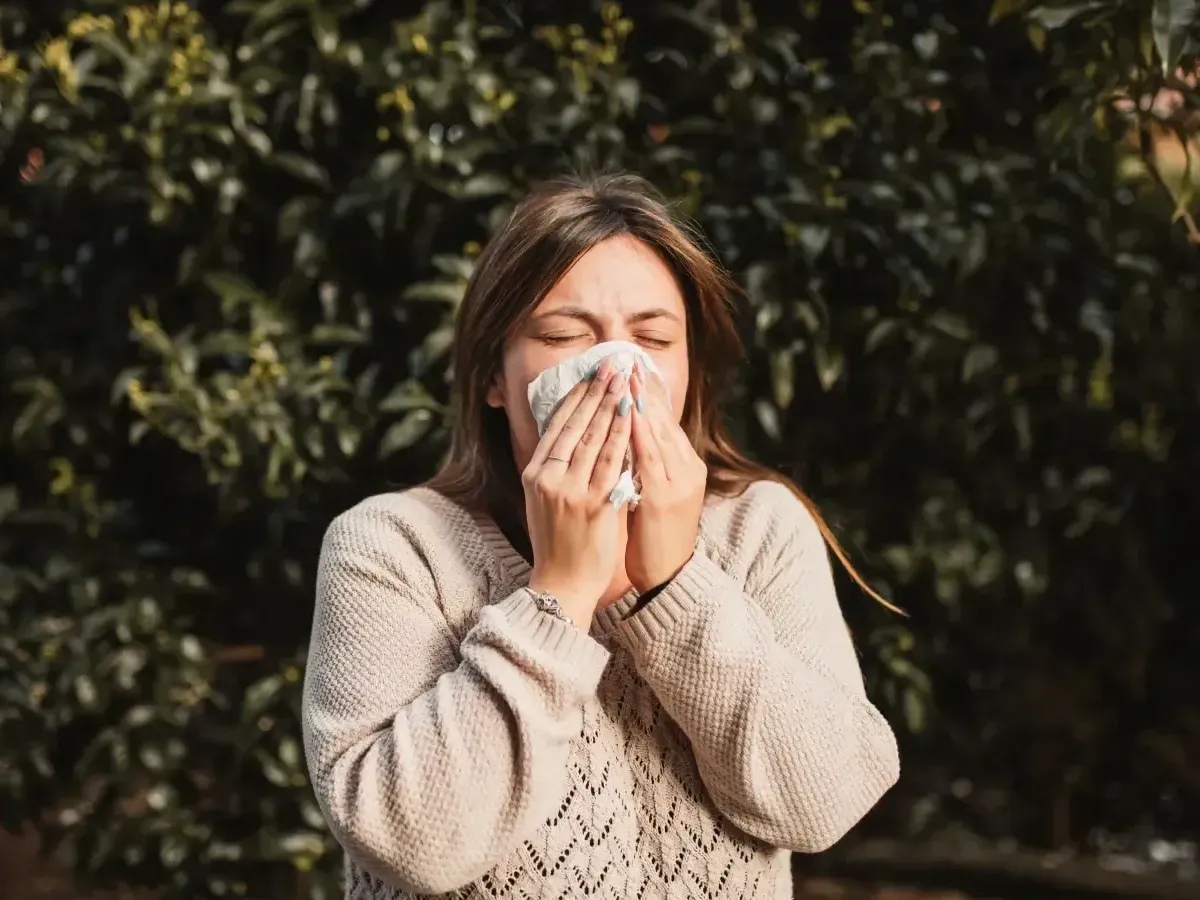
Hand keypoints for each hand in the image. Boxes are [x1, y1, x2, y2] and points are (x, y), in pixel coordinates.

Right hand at [523, 359, 632, 625]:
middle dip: (596, 391)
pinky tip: (633, 416)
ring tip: (625, 380)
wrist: (562, 583)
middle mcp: (549, 478)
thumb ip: (556, 469)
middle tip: (612, 364)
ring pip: (594, 438)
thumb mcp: (545, 500)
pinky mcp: (593, 504)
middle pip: (575, 424)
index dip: (576, 396)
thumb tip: (570, 436)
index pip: (557, 425)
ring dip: (612, 404)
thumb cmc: (558, 542)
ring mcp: (570, 490)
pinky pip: (611, 462)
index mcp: (535, 474)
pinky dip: (623, 436)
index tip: (590, 373)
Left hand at [626, 362, 706, 592]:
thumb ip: (645, 467)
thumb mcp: (653, 495)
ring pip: (659, 434)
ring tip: (627, 377)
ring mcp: (678, 482)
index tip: (632, 368)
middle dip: (644, 389)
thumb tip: (626, 439)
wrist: (668, 578)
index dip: (649, 394)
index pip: (666, 422)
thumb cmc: (655, 539)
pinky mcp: (665, 498)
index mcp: (685, 468)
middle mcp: (686, 470)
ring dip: (641, 403)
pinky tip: (629, 414)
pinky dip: (640, 434)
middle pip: (664, 421)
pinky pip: (650, 458)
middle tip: (627, 359)